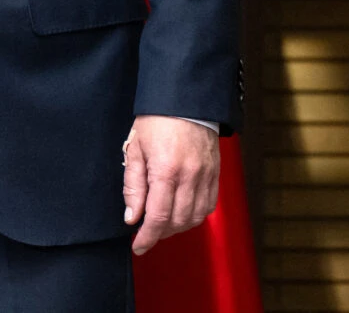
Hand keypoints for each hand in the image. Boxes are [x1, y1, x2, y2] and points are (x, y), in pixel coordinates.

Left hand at [122, 115, 219, 254]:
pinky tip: (180, 213)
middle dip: (160, 233)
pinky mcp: (216, 175)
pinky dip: (194, 216)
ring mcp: (206, 177)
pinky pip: (208, 206)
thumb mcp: (135, 149)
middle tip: (146, 233)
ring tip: (161, 224)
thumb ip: (133, 185)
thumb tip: (131, 216)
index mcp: (166, 170)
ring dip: (177, 227)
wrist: (185, 101)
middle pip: (177, 221)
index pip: (158, 216)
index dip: (148, 236)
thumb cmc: (156, 121)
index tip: (138, 246)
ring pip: (195, 218)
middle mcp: (190, 177)